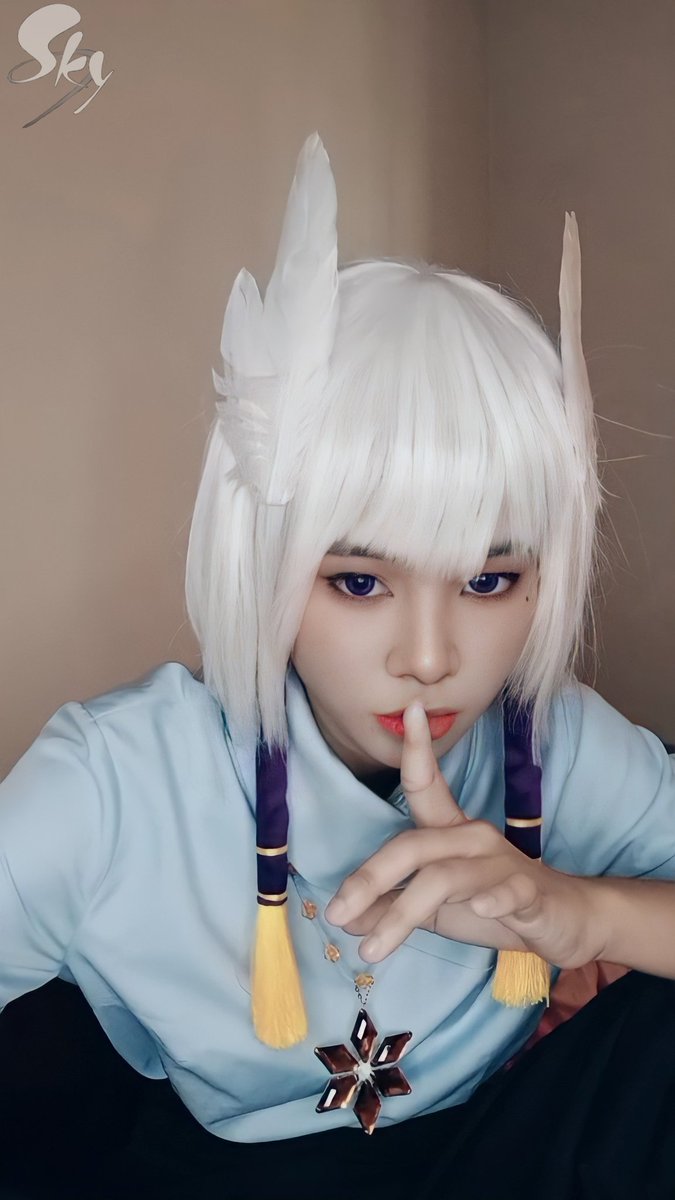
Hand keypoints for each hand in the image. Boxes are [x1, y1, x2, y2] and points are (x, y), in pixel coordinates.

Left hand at [325, 701, 604, 967]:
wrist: (568, 923)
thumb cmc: (495, 906)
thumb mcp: (436, 911)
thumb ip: (392, 910)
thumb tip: (345, 920)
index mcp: (451, 832)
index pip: (427, 786)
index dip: (417, 750)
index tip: (410, 709)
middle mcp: (474, 838)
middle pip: (415, 846)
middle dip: (370, 877)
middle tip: (335, 913)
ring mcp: (502, 864)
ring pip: (445, 879)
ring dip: (404, 913)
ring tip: (373, 949)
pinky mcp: (530, 893)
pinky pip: (509, 891)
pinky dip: (493, 899)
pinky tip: (478, 911)